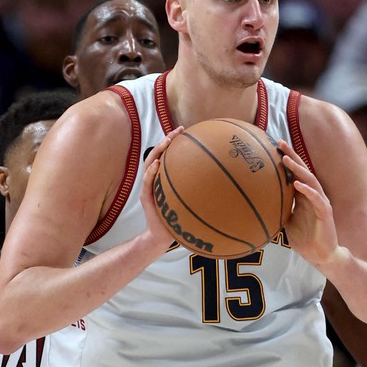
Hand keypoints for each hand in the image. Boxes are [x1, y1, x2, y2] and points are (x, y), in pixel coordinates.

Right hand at [140, 126, 185, 251]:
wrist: (162, 236)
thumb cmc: (176, 220)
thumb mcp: (188, 202)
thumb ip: (196, 190)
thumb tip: (221, 182)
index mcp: (163, 179)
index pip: (166, 155)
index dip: (173, 142)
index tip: (185, 130)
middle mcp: (154, 180)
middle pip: (157, 155)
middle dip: (166, 141)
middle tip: (177, 131)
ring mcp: (148, 188)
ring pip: (149, 165)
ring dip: (157, 152)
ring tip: (166, 142)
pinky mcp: (146, 198)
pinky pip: (147, 183)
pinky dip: (151, 173)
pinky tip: (157, 164)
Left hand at [278, 140, 341, 269]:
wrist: (320, 255)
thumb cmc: (304, 238)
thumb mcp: (286, 221)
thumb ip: (278, 209)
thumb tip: (257, 204)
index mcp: (304, 195)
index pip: (295, 173)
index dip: (286, 159)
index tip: (273, 147)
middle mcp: (313, 195)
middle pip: (303, 170)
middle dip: (292, 155)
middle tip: (279, 143)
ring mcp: (321, 202)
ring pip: (310, 180)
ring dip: (298, 169)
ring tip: (286, 159)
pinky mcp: (325, 213)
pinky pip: (317, 199)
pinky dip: (307, 191)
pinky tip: (297, 184)